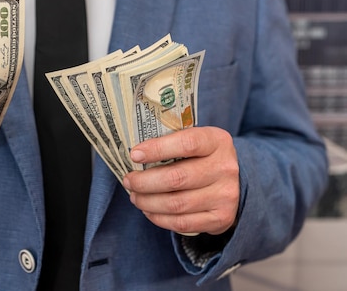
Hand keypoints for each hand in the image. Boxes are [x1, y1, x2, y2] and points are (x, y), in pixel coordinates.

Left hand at [123, 126, 238, 235]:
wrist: (234, 182)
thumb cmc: (202, 157)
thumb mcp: (195, 140)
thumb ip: (171, 143)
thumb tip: (135, 155)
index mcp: (216, 141)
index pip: (186, 143)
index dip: (157, 149)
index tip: (135, 155)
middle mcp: (225, 168)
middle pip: (177, 178)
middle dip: (144, 181)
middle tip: (129, 181)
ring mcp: (225, 195)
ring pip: (176, 203)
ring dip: (148, 202)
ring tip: (135, 196)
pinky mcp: (221, 218)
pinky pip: (182, 223)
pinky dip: (159, 218)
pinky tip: (148, 210)